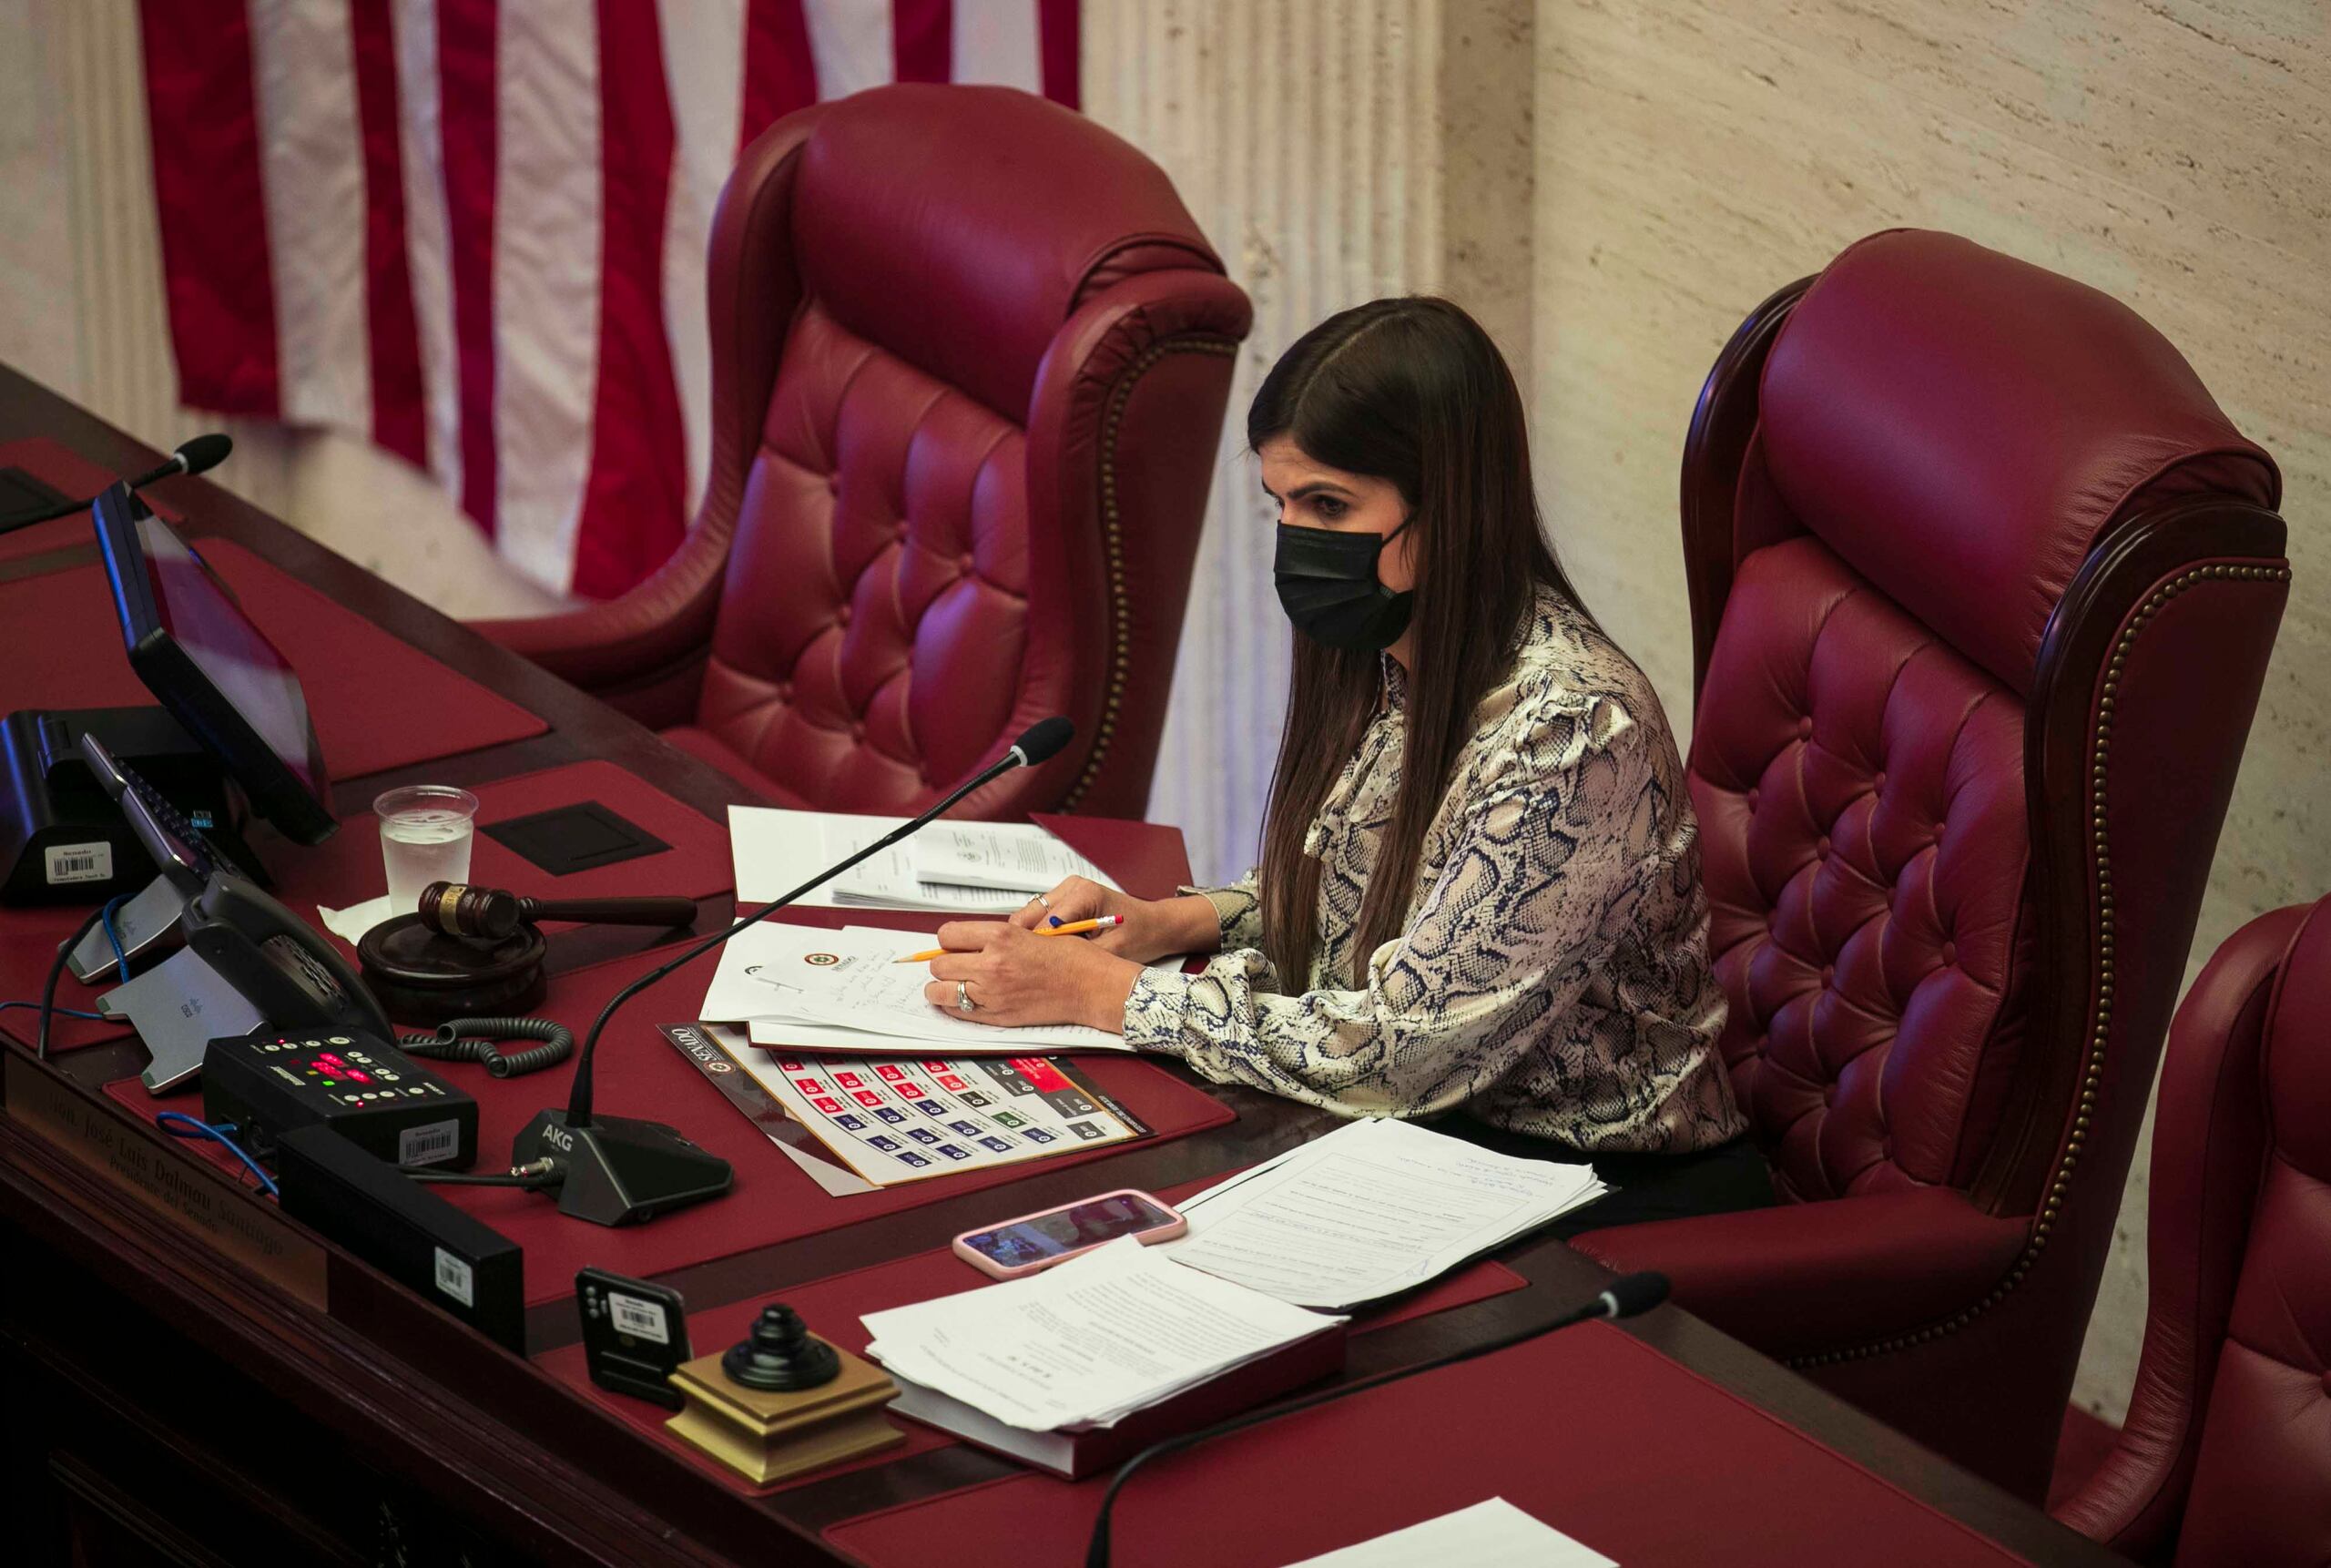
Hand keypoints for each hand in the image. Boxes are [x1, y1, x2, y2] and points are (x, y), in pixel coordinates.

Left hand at [923, 921, 1143, 1032]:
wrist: (1092, 986)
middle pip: (939, 964)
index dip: (949, 940)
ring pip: (940, 991)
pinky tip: (964, 1000)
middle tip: (956, 965)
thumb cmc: (1071, 957)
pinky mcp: (998, 1016)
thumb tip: (967, 942)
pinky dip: (954, 1006)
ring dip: (942, 988)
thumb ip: (997, 937)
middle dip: (944, 963)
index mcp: (1001, 936)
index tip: (955, 944)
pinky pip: (957, 1012)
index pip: (947, 935)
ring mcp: (993, 993)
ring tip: (953, 985)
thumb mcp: (1031, 932)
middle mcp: (992, 964)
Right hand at [1007, 876, 1220, 964]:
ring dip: (1034, 940)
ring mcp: (1066, 890)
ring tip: (1043, 963)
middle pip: (1030, 916)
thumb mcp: (1112, 952)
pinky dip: (1041, 936)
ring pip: (1031, 917)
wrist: (1156, 925)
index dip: (1036, 948)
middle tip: (1030, 970)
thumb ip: (1079, 957)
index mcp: (1084, 893)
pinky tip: (1052, 954)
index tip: (1030, 971)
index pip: (1046, 922)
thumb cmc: (1141, 936)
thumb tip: (1049, 969)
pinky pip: (1041, 918)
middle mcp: (1071, 886)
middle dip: (1029, 943)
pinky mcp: (1065, 899)